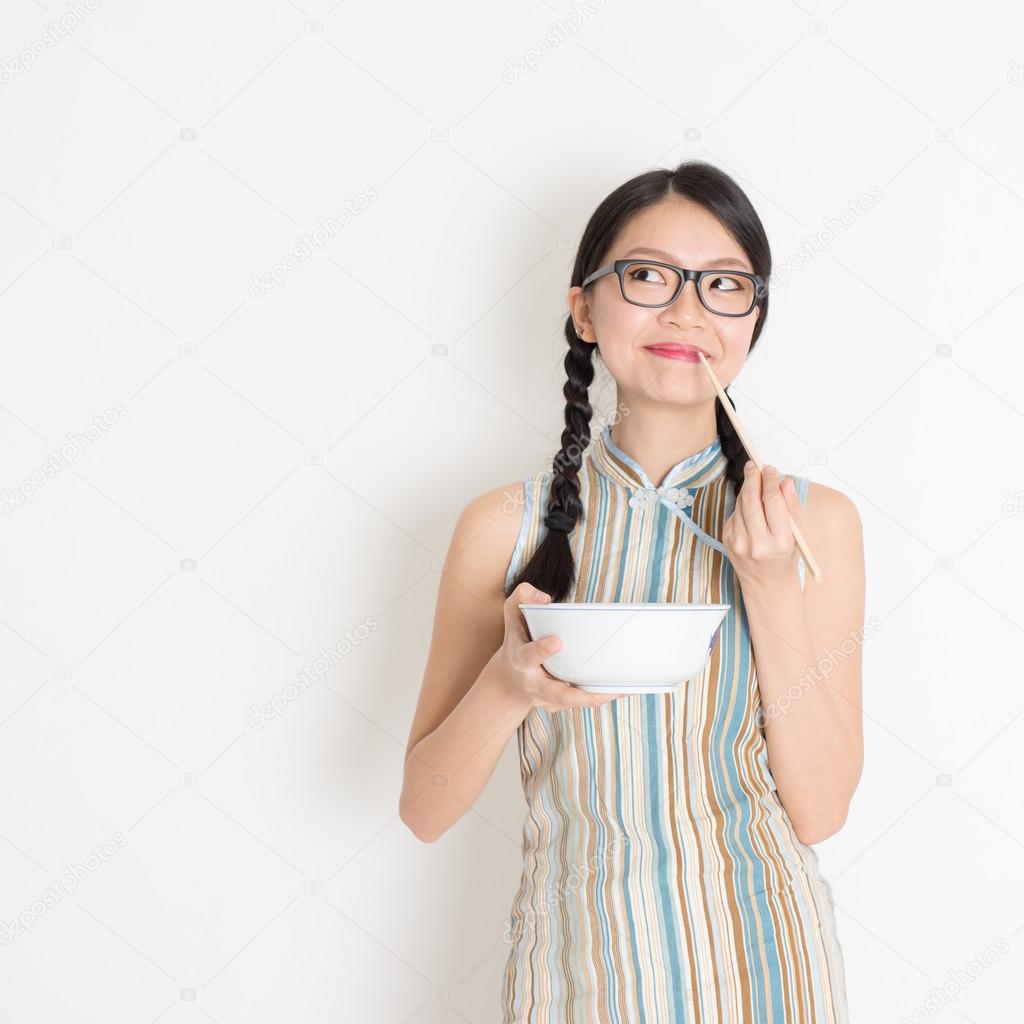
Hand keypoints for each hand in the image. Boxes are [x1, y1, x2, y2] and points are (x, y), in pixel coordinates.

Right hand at [497, 583, 622, 710]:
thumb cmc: (518, 641)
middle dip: (578, 694)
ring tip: (620, 689)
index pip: (528, 656)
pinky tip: (619, 689)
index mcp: (521, 659)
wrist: (510, 679)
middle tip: (603, 689)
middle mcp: (533, 683)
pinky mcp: (559, 704)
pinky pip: (580, 703)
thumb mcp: (513, 614)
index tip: (557, 642)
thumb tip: (545, 599)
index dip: (541, 650)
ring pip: (572, 702)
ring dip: (596, 698)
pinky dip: (599, 697)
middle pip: (556, 693)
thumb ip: (523, 597)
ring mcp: (546, 698)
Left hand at [722, 461, 802, 589]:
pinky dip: (741, 505)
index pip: (773, 502)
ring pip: (740, 505)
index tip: (771, 469)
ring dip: (746, 489)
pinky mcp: (728, 542)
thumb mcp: (797, 535)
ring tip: (754, 480)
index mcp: (781, 542)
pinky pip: (734, 515)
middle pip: (751, 500)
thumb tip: (785, 482)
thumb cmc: (786, 559)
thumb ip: (791, 507)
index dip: (770, 481)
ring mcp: (739, 544)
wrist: (768, 587)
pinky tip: (750, 505)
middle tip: (754, 465)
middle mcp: (757, 544)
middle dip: (753, 479)